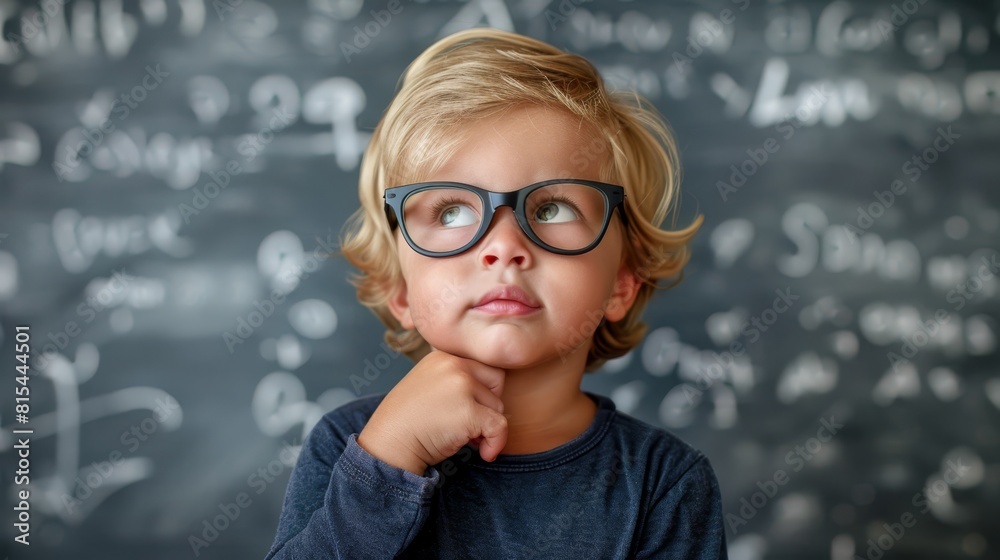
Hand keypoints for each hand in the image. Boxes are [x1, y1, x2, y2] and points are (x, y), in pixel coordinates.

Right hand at [357, 350, 507, 475]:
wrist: (389, 444)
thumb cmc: (408, 421)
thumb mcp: (429, 386)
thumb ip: (456, 381)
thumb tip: (493, 396)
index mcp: (443, 357)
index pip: (483, 366)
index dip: (481, 391)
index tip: (464, 408)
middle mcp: (454, 365)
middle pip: (497, 381)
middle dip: (488, 404)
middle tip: (467, 423)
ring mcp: (462, 387)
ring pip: (498, 406)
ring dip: (486, 426)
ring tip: (462, 435)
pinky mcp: (468, 412)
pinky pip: (499, 426)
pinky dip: (495, 443)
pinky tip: (482, 452)